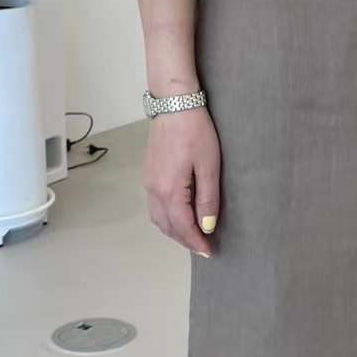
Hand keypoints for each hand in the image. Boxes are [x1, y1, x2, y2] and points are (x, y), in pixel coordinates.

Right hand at [143, 105, 220, 255]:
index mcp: (169, 190)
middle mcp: (154, 189)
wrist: (174, 104)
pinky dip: (165, 217)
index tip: (209, 252)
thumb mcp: (209, 166)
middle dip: (184, 240)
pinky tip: (178, 215)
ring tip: (192, 235)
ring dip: (173, 230)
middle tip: (202, 247)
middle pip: (167, 226)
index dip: (196, 242)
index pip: (183, 227)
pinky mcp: (148, 173)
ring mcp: (148, 182)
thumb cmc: (195, 131)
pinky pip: (154, 205)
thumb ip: (207, 199)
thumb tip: (206, 226)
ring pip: (157, 217)